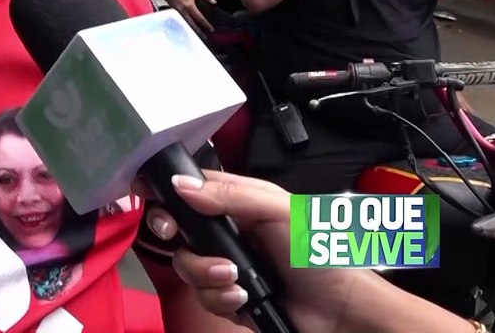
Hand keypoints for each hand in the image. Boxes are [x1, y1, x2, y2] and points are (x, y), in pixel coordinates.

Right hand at [145, 171, 363, 332]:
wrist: (338, 308)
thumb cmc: (317, 250)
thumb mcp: (277, 210)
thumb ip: (231, 195)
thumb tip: (182, 185)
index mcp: (236, 202)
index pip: (188, 191)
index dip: (166, 196)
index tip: (157, 206)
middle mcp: (226, 233)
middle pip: (177, 234)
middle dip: (183, 245)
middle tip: (193, 247)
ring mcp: (225, 265)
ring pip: (186, 269)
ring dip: (208, 277)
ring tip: (237, 281)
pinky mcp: (228, 296)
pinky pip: (203, 297)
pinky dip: (221, 299)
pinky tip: (244, 299)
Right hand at [163, 0, 215, 31]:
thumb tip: (214, 2)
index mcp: (189, 5)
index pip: (199, 18)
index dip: (205, 24)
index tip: (211, 30)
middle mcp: (182, 10)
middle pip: (191, 24)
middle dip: (198, 32)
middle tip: (204, 37)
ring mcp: (176, 12)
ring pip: (184, 24)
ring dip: (191, 30)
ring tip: (196, 36)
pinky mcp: (172, 11)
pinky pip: (179, 21)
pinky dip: (184, 26)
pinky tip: (187, 29)